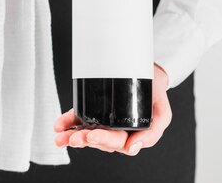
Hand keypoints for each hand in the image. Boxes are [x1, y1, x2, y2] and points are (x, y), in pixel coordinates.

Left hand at [53, 64, 171, 155]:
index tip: (91, 135)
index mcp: (131, 135)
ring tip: (62, 136)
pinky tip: (59, 126)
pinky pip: (79, 120)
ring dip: (72, 136)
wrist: (150, 73)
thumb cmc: (154, 94)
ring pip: (86, 133)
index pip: (116, 143)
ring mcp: (103, 122)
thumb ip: (152, 133)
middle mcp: (115, 131)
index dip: (102, 140)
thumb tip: (132, 148)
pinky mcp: (92, 112)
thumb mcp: (162, 114)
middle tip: (75, 138)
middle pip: (98, 140)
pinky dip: (68, 123)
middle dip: (85, 140)